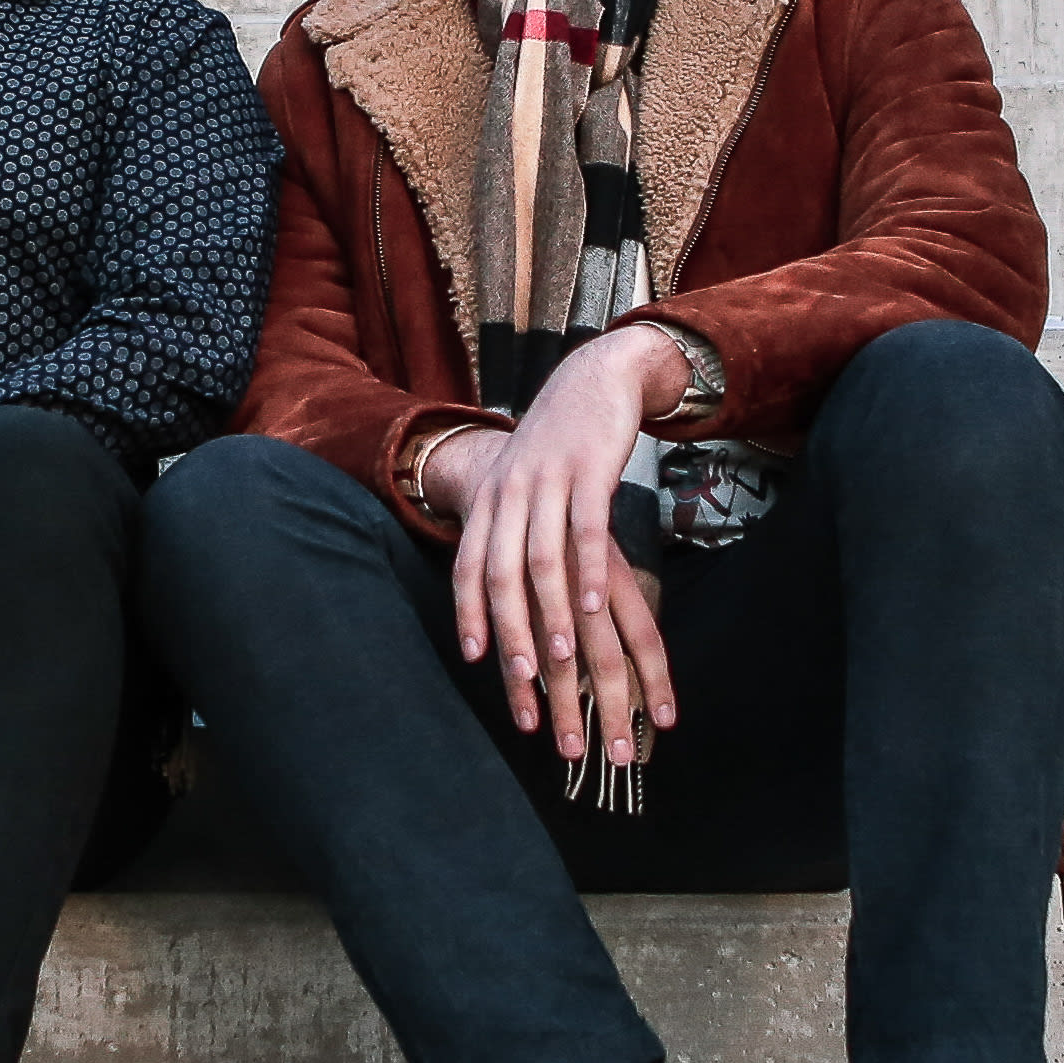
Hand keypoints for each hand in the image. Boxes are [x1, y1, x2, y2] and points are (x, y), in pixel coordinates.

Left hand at [431, 324, 687, 770]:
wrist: (592, 379)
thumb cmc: (555, 447)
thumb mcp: (517, 485)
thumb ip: (506, 533)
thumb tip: (499, 596)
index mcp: (487, 500)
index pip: (468, 568)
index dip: (470, 615)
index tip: (479, 662)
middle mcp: (507, 492)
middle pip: (500, 574)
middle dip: (509, 632)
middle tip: (521, 683)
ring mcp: (546, 482)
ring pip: (541, 559)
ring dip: (548, 613)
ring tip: (559, 660)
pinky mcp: (588, 473)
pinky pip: (586, 531)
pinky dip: (589, 571)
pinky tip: (595, 607)